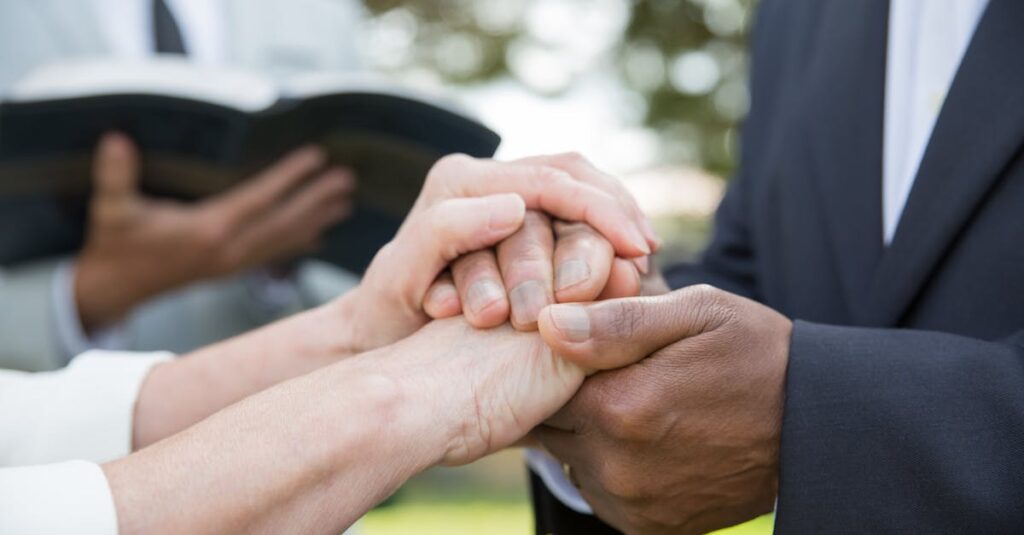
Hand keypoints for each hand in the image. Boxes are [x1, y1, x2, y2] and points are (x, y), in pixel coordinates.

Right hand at [75, 133, 353, 331]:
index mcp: (207, 231)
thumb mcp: (112, 209)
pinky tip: (320, 235)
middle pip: (283, 221)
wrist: (114, 289)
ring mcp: (233, 263)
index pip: (259, 199)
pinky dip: (298, 242)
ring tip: (346, 203)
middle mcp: (228, 250)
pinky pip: (273, 254)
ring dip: (316, 220)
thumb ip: (115, 176)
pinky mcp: (230, 270)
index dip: (290, 177)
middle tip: (347, 179)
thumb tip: (114, 139)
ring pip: (284, 239)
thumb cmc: (114, 243)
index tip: (318, 157)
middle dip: (316, 199)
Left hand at [337, 153, 657, 351]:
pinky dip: (604, 229)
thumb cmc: (388, 317)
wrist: (377, 334)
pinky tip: (627, 256)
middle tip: (641, 260)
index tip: (638, 249)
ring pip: (580, 184)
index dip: (601, 211)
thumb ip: (446, 233)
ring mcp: (502, 193)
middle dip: (609, 219)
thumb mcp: (404, 279)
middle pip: (570, 178)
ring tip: (644, 255)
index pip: (549, 182)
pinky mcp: (518, 217)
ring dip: (615, 217)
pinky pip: (574, 210)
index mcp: (457, 182)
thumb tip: (515, 207)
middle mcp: (482, 178)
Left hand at [535, 285, 792, 534]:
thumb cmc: (756, 354)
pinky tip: (650, 438)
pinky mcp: (650, 528)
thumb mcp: (696, 313)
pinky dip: (612, 465)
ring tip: (641, 403)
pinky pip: (600, 491)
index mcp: (620, 407)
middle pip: (551, 423)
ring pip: (572, 458)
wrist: (816, 426)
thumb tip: (546, 323)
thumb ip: (617, 321)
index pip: (541, 380)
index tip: (592, 343)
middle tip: (618, 371)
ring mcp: (633, 504)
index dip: (558, 359)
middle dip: (571, 395)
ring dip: (589, 433)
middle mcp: (617, 466)